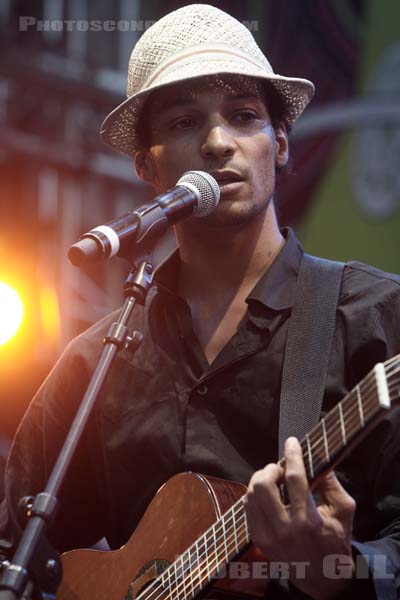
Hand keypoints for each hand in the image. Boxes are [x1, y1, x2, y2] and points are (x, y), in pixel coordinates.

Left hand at [245, 437, 355, 598]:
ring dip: (261, 479)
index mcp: (308, 521)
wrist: (322, 577)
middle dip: (270, 469)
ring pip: (251, 494)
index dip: (292, 456)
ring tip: (273, 479)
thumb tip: (318, 460)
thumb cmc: (335, 541)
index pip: (294, 479)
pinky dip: (254, 494)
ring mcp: (267, 536)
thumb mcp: (343, 511)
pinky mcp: (258, 539)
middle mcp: (284, 529)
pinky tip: (267, 494)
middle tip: (280, 468)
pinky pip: (247, 507)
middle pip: (263, 485)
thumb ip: (333, 484)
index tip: (292, 442)